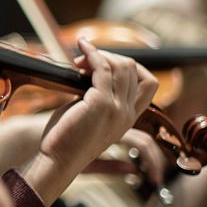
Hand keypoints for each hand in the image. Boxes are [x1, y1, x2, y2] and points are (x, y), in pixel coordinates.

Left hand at [25, 38, 157, 204]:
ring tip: (79, 59)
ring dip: (99, 54)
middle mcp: (128, 113)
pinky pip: (102, 67)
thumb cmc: (66, 139)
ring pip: (121, 65)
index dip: (131, 67)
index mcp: (128, 118)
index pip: (148, 84)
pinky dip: (92, 53)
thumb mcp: (90, 116)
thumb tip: (90, 70)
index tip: (106, 63)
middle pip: (133, 69)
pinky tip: (82, 46)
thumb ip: (98, 96)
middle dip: (109, 57)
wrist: (58, 160)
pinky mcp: (101, 103)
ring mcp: (117, 108)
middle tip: (83, 62)